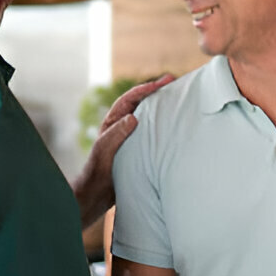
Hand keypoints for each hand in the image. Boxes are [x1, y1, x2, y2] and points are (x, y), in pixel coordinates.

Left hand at [71, 74, 173, 225]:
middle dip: (156, 91)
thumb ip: (117, 134)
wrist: (98, 194)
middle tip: (173, 81)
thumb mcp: (105, 150)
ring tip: (177, 97)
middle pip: (141, 103)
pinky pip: (152, 130)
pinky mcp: (138, 147)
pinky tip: (174, 123)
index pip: (130, 99)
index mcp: (112, 121)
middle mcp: (121, 126)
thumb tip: (133, 117)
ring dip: (161, 105)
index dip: (145, 88)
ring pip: (148, 115)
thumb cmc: (98, 172)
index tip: (162, 82)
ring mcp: (131, 136)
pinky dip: (163, 123)